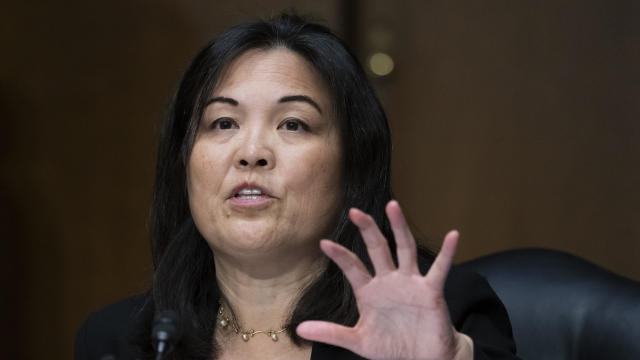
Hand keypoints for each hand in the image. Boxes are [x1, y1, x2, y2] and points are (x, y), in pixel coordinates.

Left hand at [296, 200, 472, 359]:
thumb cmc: (392, 347)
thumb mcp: (358, 341)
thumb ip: (332, 332)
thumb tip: (300, 328)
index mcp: (369, 291)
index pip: (352, 268)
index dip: (339, 256)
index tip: (324, 243)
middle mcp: (389, 281)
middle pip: (377, 248)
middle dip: (367, 230)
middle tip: (355, 211)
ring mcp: (410, 283)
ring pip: (404, 249)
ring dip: (399, 228)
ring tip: (393, 206)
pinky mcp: (431, 291)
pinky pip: (440, 269)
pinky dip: (448, 253)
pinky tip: (453, 236)